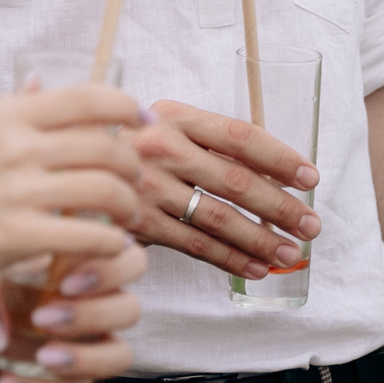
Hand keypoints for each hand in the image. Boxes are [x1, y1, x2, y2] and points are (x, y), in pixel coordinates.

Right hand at [0, 84, 144, 301]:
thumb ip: (9, 111)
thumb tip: (39, 79)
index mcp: (3, 115)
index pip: (87, 97)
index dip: (128, 108)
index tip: (144, 123)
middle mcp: (11, 145)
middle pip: (107, 145)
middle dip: (134, 164)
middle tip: (136, 181)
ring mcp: (14, 190)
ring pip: (105, 189)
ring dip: (128, 204)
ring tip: (126, 215)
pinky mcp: (15, 236)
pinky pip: (87, 234)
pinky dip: (109, 242)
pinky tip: (109, 247)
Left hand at [0, 242, 147, 382]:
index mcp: (86, 263)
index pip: (129, 259)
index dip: (109, 270)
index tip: (66, 282)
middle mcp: (98, 303)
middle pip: (130, 309)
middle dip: (93, 315)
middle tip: (45, 318)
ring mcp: (90, 343)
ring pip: (119, 355)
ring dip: (84, 358)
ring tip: (42, 357)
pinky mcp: (74, 377)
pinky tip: (9, 381)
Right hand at [131, 100, 319, 279]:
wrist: (72, 171)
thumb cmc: (137, 152)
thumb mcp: (167, 128)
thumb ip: (210, 143)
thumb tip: (277, 173)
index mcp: (175, 115)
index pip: (240, 136)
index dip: (280, 158)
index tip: (310, 177)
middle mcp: (160, 147)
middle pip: (235, 180)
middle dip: (281, 206)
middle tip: (311, 224)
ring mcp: (147, 186)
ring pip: (219, 218)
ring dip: (262, 239)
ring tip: (291, 251)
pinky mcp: (139, 223)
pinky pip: (196, 245)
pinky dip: (231, 258)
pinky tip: (257, 267)